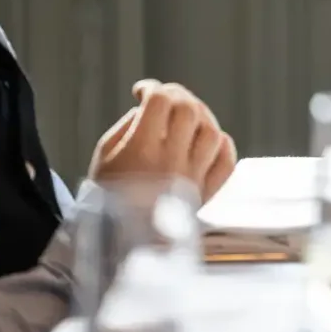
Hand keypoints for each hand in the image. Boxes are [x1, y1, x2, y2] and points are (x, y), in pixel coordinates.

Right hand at [88, 80, 237, 203]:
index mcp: (140, 152)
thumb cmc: (107, 196)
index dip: (152, 88)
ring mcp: (193, 179)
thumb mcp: (104, 157)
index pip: (159, 101)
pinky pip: (226, 161)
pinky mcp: (206, 194)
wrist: (117, 243)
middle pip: (189, 110)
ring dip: (201, 116)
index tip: (142, 91)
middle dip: (177, 95)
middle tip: (165, 98)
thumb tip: (151, 107)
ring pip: (212, 132)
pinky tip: (205, 141)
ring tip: (186, 116)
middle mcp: (171, 163)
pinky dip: (221, 145)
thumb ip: (127, 126)